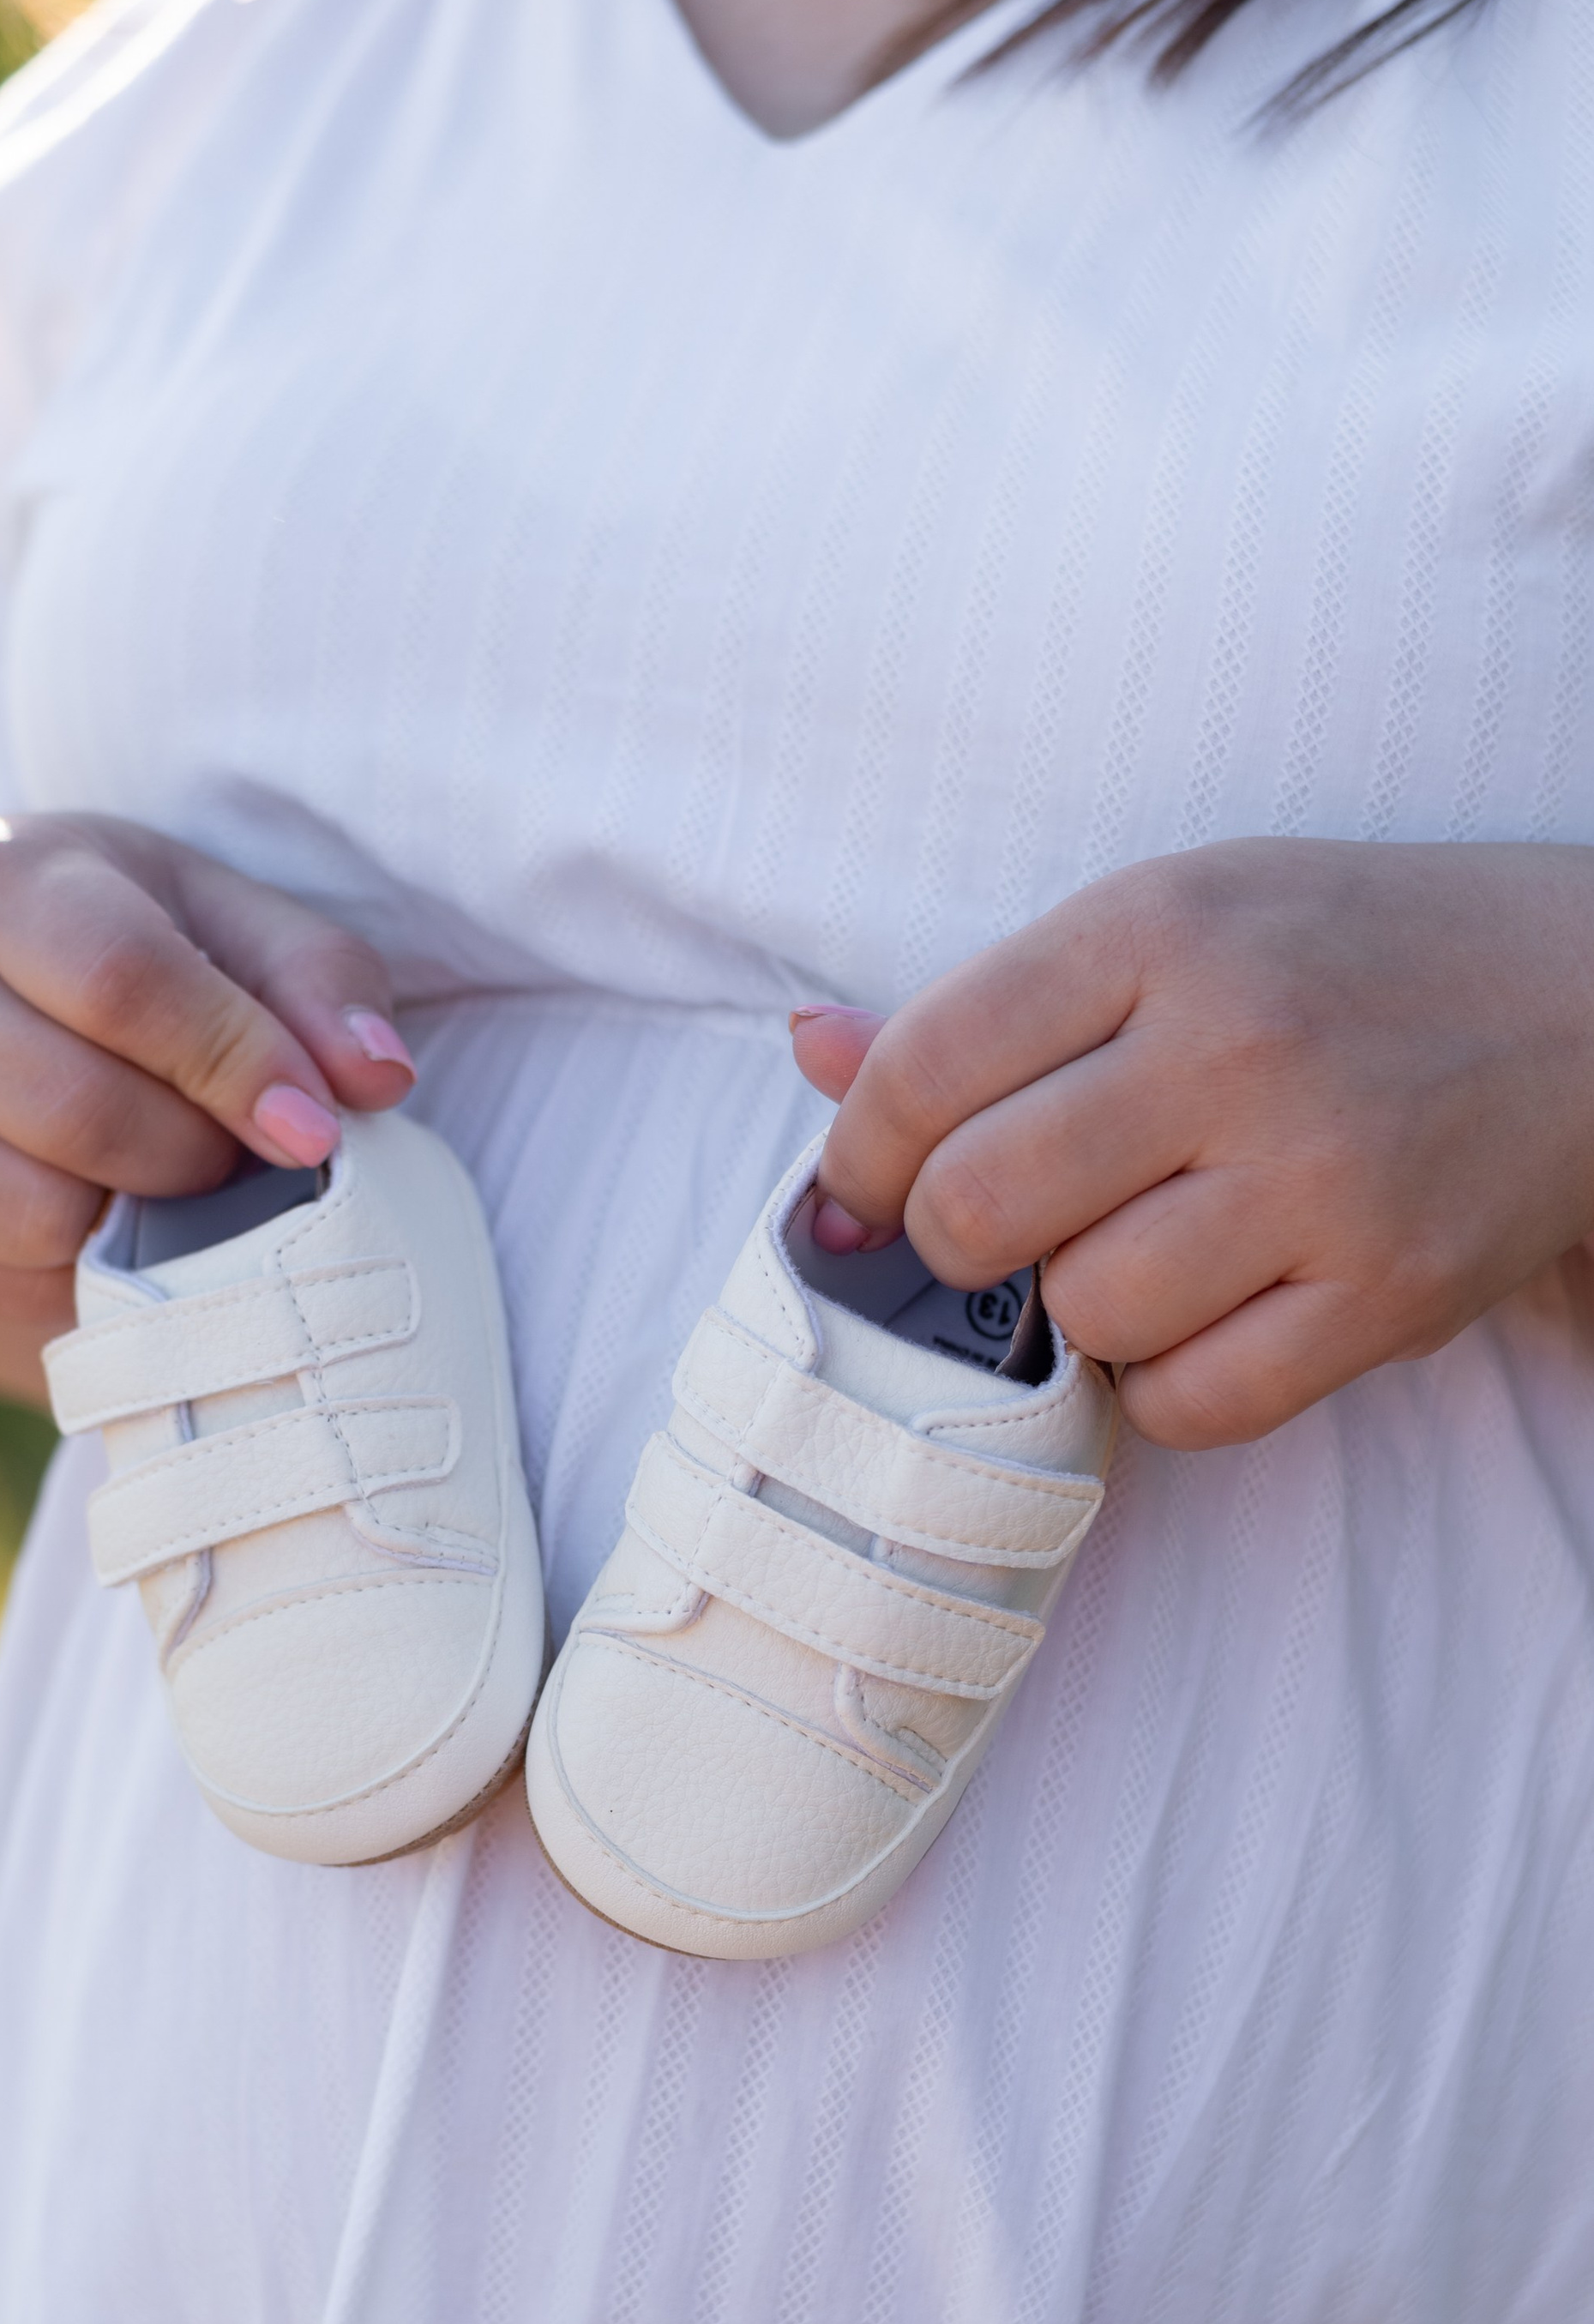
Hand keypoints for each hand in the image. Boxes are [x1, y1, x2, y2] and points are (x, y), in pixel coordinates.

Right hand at [0, 811, 416, 1404]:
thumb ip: (316, 982)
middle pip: (76, 1109)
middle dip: (194, 1153)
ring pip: (36, 1209)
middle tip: (241, 1153)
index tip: (314, 1125)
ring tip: (176, 1179)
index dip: (234, 1062)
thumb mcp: (225, 927)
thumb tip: (377, 1076)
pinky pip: (10, 1274)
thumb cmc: (131, 955)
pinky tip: (114, 1219)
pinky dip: (90, 1267)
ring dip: (143, 1219)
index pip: (121, 981)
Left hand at [792, 839, 1593, 1449]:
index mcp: (1159, 929)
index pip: (923, 1069)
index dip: (857, 1157)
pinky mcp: (1391, 1291)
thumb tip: (808, 1047)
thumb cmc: (1346, 958)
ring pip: (1082, 1314)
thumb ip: (984, 1002)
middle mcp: (1235, 1045)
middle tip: (1008, 1228)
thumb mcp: (1172, 920)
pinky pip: (1192, 1403)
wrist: (1592, 1000)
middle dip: (959, 1242)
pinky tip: (1201, 1319)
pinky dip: (1165, 1385)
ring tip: (1140, 1251)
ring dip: (1080, 1309)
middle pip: (978, 1208)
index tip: (865, 1191)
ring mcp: (1320, 1176)